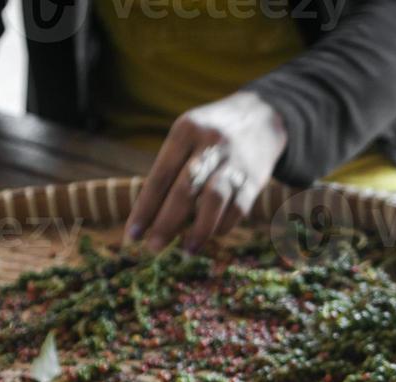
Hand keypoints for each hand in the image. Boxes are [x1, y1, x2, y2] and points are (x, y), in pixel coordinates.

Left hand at [125, 92, 286, 252]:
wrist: (262, 117)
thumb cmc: (210, 135)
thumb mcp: (187, 135)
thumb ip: (171, 169)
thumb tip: (150, 217)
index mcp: (185, 131)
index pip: (160, 176)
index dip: (145, 208)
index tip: (132, 234)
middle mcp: (211, 144)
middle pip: (185, 190)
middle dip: (166, 222)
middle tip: (153, 247)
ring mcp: (235, 161)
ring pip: (214, 200)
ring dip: (199, 230)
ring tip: (186, 250)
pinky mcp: (255, 178)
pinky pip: (237, 208)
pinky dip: (222, 226)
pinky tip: (210, 235)